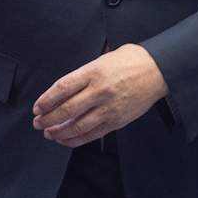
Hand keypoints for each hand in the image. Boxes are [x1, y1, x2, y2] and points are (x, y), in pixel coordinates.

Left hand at [32, 45, 168, 147]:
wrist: (159, 70)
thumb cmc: (133, 61)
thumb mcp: (104, 58)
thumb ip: (84, 73)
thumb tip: (64, 90)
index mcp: (94, 71)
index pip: (62, 88)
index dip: (46, 100)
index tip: (38, 107)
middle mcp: (100, 91)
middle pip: (66, 109)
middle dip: (48, 118)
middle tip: (38, 122)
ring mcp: (109, 108)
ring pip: (78, 126)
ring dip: (59, 132)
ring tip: (49, 133)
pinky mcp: (117, 120)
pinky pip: (93, 134)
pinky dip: (76, 139)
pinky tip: (66, 139)